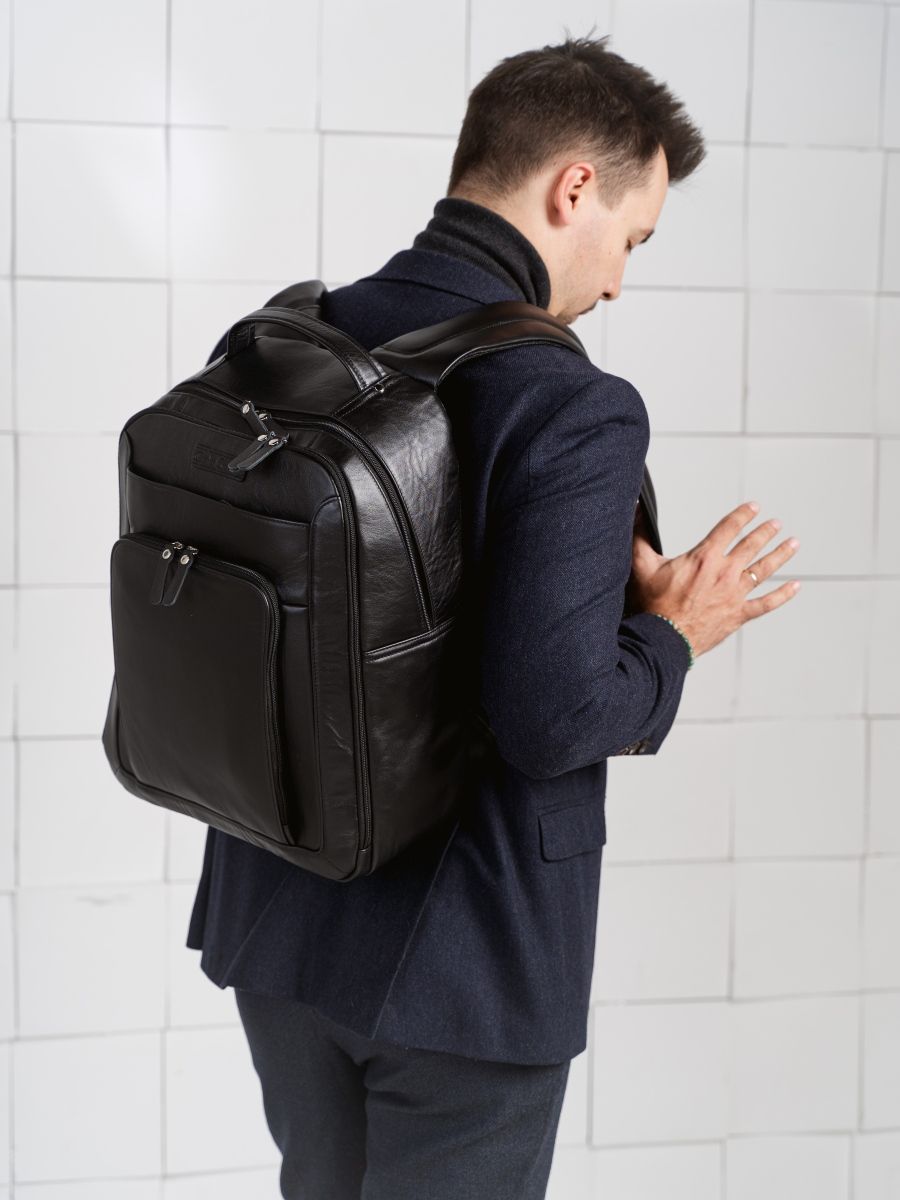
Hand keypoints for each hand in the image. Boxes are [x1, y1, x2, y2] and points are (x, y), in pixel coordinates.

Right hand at [627, 501, 800, 658]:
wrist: (663, 639)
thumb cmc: (652, 605)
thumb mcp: (642, 566)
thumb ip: (640, 536)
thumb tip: (634, 510)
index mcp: (704, 558)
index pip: (728, 528)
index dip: (742, 515)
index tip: (754, 507)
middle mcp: (724, 573)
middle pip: (751, 546)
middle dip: (765, 532)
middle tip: (776, 524)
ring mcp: (734, 594)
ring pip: (764, 570)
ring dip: (780, 554)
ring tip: (793, 543)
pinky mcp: (738, 615)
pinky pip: (766, 604)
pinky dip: (782, 595)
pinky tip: (795, 587)